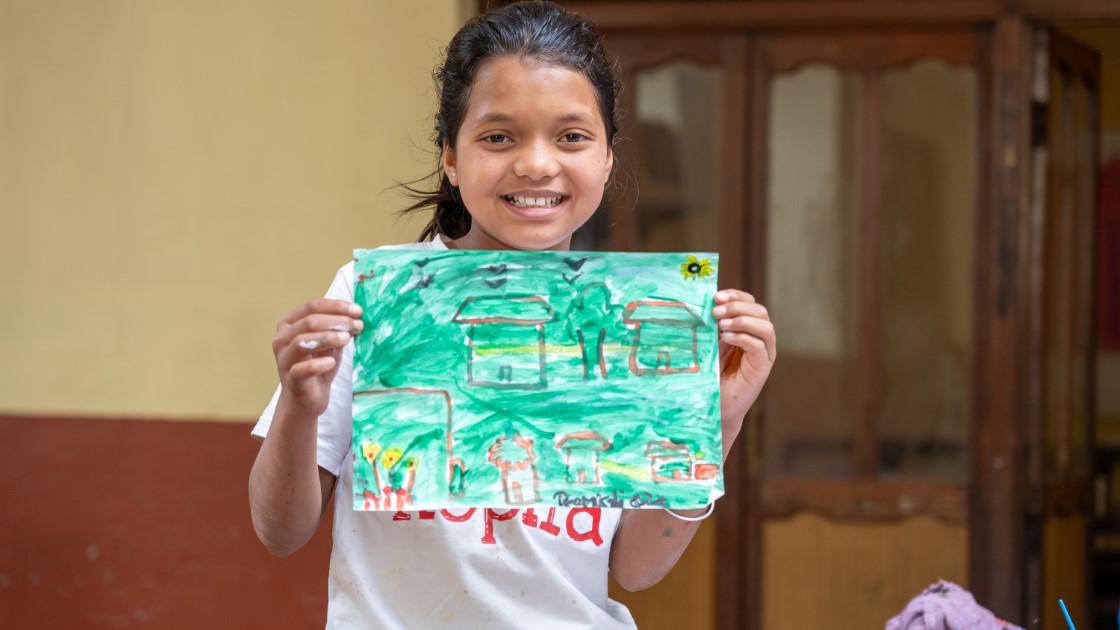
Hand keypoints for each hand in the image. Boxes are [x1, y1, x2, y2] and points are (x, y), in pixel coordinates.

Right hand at [272, 299, 363, 415]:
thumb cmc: (318, 366)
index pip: (312, 306)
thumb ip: (338, 328)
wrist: (307, 399)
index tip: (358, 310)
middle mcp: (281, 338)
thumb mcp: (329, 342)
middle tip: (357, 325)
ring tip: (347, 339)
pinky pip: (301, 369)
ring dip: (328, 337)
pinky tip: (331, 362)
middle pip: (309, 321)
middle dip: (337, 321)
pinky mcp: (290, 379)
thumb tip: (356, 314)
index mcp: (289, 324)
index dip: (337, 306)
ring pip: (302, 341)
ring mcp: (284, 359)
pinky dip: (317, 364)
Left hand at [713, 289, 775, 425]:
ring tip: (721, 325)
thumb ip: (712, 326)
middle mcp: (760, 339)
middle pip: (760, 311)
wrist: (714, 405)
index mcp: (748, 329)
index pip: (750, 303)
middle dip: (738, 306)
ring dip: (742, 320)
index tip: (716, 296)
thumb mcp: (710, 344)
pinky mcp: (762, 368)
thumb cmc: (711, 374)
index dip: (736, 295)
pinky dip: (743, 338)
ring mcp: (764, 354)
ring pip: (765, 327)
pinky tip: (725, 338)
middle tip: (716, 311)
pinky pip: (760, 347)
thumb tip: (704, 304)